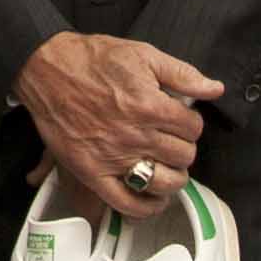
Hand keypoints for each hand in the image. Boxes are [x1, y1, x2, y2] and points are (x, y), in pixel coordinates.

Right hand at [13, 31, 220, 218]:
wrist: (46, 70)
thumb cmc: (91, 59)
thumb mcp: (142, 54)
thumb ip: (181, 73)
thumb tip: (215, 88)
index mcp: (150, 105)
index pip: (193, 127)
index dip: (191, 121)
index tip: (180, 118)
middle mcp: (135, 135)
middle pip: (183, 155)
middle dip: (182, 145)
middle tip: (170, 138)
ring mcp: (113, 158)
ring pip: (165, 182)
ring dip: (173, 176)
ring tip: (167, 165)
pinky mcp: (92, 173)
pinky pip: (128, 203)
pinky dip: (147, 207)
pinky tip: (155, 197)